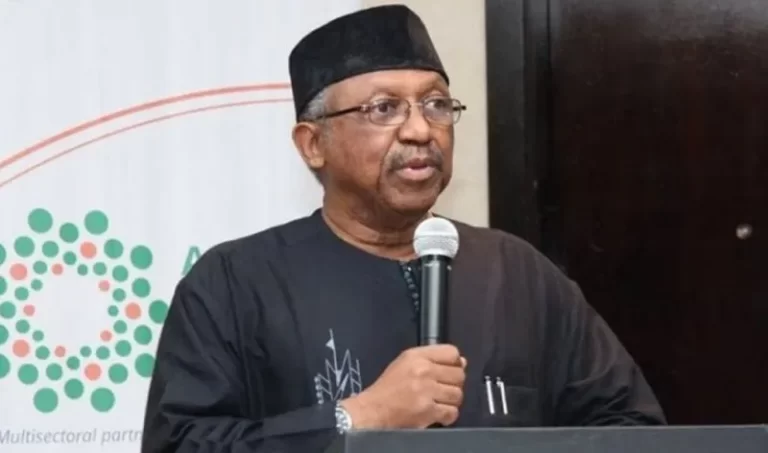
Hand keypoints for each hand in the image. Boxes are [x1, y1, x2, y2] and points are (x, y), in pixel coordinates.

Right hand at [340, 344, 466, 428]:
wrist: (373, 410)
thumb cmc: (388, 388)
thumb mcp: (405, 363)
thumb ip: (432, 359)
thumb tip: (462, 362)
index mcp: (416, 356)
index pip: (451, 352)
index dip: (454, 363)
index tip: (449, 371)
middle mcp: (423, 370)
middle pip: (459, 374)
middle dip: (453, 384)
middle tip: (442, 389)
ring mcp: (426, 391)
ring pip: (457, 394)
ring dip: (450, 401)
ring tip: (439, 402)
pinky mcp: (428, 410)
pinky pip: (452, 412)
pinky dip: (448, 415)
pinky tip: (438, 413)